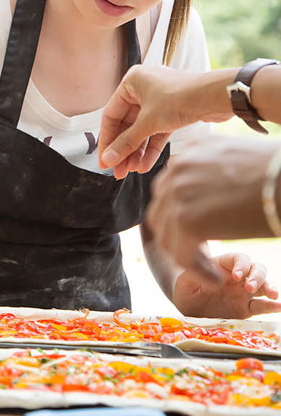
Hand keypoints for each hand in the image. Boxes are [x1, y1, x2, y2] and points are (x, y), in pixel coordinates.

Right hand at [99, 65, 212, 177]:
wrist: (218, 96)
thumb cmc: (181, 98)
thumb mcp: (148, 123)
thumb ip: (126, 143)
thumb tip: (108, 159)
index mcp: (131, 82)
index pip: (111, 116)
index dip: (107, 140)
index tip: (104, 160)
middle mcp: (143, 88)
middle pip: (126, 125)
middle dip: (123, 149)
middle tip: (117, 170)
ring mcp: (158, 100)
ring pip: (141, 130)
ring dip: (136, 151)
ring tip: (131, 171)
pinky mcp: (173, 111)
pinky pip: (156, 131)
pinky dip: (151, 147)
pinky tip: (145, 165)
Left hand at [146, 136, 279, 281]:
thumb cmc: (279, 171)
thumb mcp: (238, 154)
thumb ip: (214, 166)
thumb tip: (213, 184)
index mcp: (190, 151)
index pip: (171, 187)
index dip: (183, 211)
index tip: (204, 228)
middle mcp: (177, 168)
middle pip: (162, 210)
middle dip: (178, 233)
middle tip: (201, 250)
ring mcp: (178, 193)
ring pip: (168, 235)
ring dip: (186, 255)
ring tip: (210, 269)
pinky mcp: (186, 220)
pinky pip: (182, 255)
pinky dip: (198, 272)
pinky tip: (217, 280)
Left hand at [173, 253, 280, 318]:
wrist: (187, 309)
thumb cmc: (185, 290)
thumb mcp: (184, 281)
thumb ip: (197, 276)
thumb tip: (219, 281)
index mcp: (223, 266)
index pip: (239, 259)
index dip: (241, 265)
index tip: (236, 276)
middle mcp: (237, 277)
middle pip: (256, 268)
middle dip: (258, 275)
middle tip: (250, 286)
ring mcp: (244, 292)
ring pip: (264, 284)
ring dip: (270, 287)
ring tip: (271, 295)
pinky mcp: (246, 308)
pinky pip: (262, 306)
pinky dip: (272, 306)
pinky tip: (278, 307)